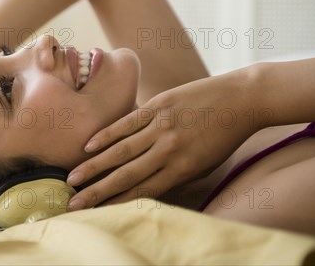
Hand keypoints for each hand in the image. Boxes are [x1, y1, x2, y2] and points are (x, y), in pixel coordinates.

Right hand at [66, 67, 268, 210]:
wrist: (241, 99)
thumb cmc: (224, 136)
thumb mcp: (205, 164)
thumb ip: (175, 176)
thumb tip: (146, 187)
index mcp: (182, 169)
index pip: (142, 192)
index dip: (115, 204)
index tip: (94, 214)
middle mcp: (169, 151)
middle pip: (126, 175)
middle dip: (97, 192)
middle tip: (73, 203)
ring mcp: (161, 127)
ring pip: (121, 150)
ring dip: (94, 166)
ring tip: (73, 177)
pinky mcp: (158, 106)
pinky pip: (127, 123)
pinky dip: (107, 135)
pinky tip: (89, 146)